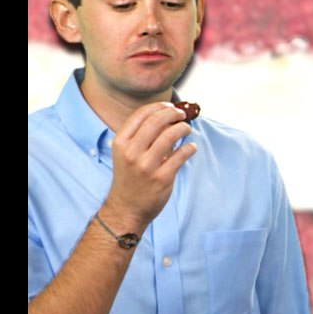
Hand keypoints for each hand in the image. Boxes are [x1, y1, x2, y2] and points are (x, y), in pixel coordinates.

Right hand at [101, 102, 196, 230]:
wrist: (126, 208)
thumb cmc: (129, 177)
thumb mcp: (125, 154)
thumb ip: (140, 136)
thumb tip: (166, 117)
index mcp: (120, 143)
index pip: (140, 115)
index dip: (158, 106)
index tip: (170, 106)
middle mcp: (131, 152)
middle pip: (157, 121)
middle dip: (173, 114)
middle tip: (183, 115)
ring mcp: (146, 165)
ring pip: (170, 135)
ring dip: (183, 128)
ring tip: (187, 130)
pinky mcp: (162, 177)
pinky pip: (181, 155)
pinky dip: (190, 148)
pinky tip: (191, 147)